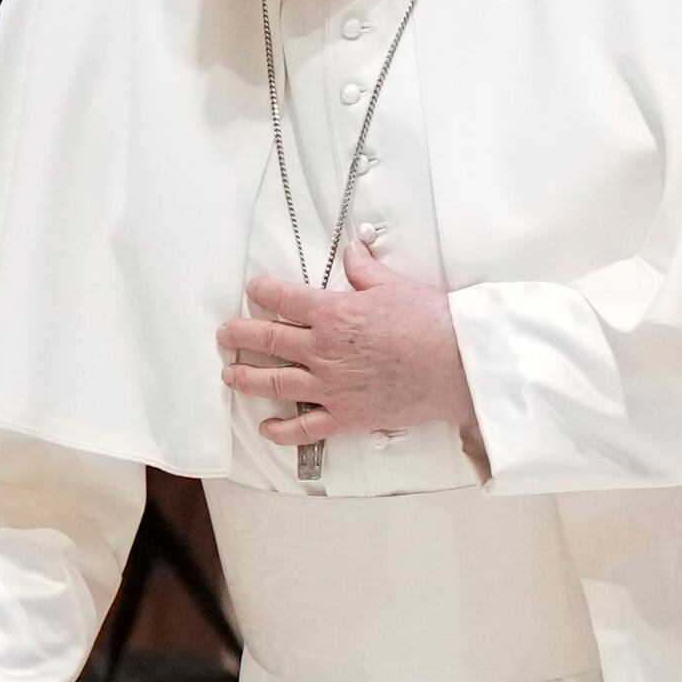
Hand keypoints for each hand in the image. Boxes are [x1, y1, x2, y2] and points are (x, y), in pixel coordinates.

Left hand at [219, 239, 476, 447]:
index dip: (264, 292)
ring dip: (247, 378)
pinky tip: (266, 428)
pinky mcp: (347, 416)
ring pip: (276, 382)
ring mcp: (331, 387)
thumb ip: (364, 270)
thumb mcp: (393, 285)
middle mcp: (323, 351)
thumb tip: (353, 251)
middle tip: (225, 333)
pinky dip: (282, 431)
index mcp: (332, 314)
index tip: (253, 290)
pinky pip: (306, 428)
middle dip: (241, 334)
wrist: (456, 365)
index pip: (285, 299)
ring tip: (229, 375)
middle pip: (270, 340)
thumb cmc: (430, 323)